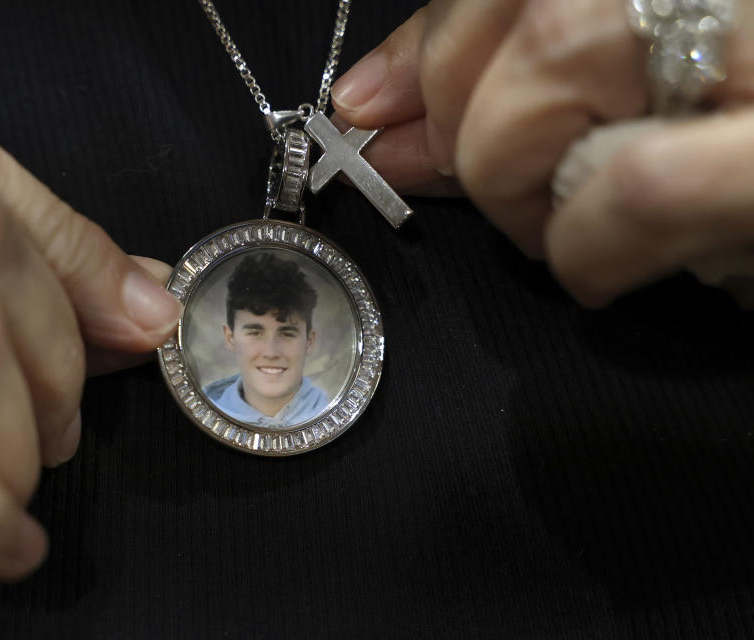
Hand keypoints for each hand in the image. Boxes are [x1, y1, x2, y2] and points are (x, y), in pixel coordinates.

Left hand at [332, 0, 753, 305]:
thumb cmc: (735, 127)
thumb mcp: (639, 77)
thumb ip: (508, 70)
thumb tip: (375, 108)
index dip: (430, 44)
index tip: (374, 105)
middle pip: (535, 18)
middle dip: (472, 127)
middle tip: (497, 189)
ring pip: (559, 73)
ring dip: (520, 188)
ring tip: (567, 229)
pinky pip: (638, 187)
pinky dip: (588, 246)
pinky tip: (603, 267)